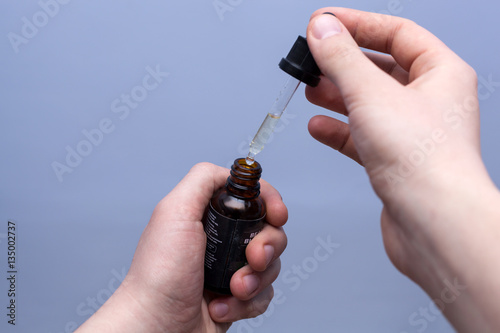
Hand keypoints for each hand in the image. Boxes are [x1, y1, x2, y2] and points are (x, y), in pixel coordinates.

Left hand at [76, 162, 287, 332]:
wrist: (156, 327)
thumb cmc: (160, 274)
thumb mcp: (175, 212)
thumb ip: (203, 180)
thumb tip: (232, 170)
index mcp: (210, 215)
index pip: (254, 197)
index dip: (271, 202)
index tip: (276, 214)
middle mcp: (222, 239)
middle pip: (270, 230)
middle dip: (266, 247)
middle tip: (250, 259)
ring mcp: (231, 268)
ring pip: (272, 264)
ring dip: (254, 279)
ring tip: (230, 289)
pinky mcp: (237, 297)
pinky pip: (266, 294)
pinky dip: (247, 303)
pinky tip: (221, 306)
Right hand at [305, 8, 499, 330]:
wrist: (433, 224)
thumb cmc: (424, 163)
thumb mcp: (371, 95)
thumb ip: (342, 58)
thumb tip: (322, 29)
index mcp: (441, 74)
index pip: (397, 32)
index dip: (357, 24)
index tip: (323, 23)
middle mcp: (430, 102)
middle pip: (380, 68)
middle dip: (343, 62)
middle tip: (312, 58)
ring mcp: (412, 133)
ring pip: (369, 104)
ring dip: (337, 95)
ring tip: (311, 88)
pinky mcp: (395, 161)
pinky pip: (363, 136)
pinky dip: (339, 130)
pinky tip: (319, 127)